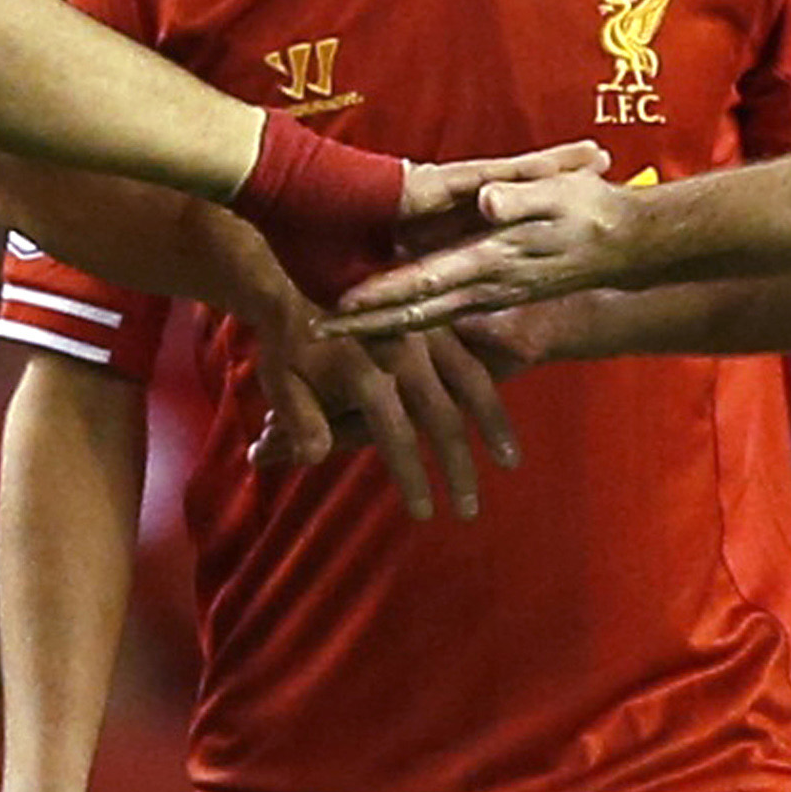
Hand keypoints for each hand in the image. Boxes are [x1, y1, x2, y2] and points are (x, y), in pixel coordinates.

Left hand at [244, 321, 518, 520]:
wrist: (298, 278)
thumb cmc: (288, 342)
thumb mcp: (280, 381)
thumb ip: (299, 420)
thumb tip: (314, 459)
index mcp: (366, 372)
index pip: (395, 434)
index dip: (411, 476)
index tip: (425, 513)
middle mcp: (403, 354)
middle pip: (442, 417)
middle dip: (458, 467)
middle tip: (469, 511)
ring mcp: (426, 333)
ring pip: (471, 383)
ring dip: (493, 426)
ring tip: (509, 464)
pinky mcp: (439, 319)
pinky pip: (474, 358)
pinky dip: (491, 391)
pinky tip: (504, 415)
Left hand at [331, 160, 632, 335]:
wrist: (631, 246)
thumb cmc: (595, 213)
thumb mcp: (560, 196)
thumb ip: (519, 200)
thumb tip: (486, 202)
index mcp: (490, 261)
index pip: (423, 282)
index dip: (379, 295)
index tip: (337, 308)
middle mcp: (484, 286)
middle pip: (412, 313)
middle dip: (365, 325)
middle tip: (314, 333)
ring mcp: (489, 293)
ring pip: (424, 317)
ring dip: (381, 325)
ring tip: (336, 329)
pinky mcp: (495, 291)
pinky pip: (443, 311)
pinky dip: (411, 318)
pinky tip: (386, 319)